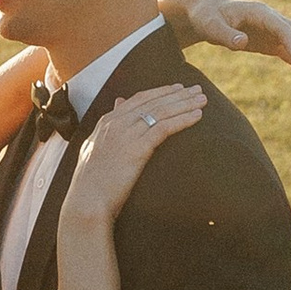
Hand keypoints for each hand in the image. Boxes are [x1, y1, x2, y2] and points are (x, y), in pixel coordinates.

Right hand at [70, 82, 205, 220]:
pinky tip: (197, 117)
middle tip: (198, 89)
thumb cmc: (92, 181)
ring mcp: (125, 135)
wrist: (87, 201)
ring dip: (185, 104)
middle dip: (178, 94)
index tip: (178, 88)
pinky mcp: (136, 149)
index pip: (139, 99)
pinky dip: (182, 120)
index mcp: (106, 122)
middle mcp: (116, 124)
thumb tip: (118, 103)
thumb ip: (108, 127)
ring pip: (161, 112)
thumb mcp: (95, 148)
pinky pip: (164, 128)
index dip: (161, 92)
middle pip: (153, 102)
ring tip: (203, 100)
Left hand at [166, 0, 290, 87]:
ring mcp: (271, 30)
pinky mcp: (268, 41)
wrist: (203, 15)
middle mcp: (270, 19)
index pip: (281, 27)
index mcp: (259, 12)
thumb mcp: (211, 26)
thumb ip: (226, 35)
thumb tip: (242, 42)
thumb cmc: (206, 17)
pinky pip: (287, 53)